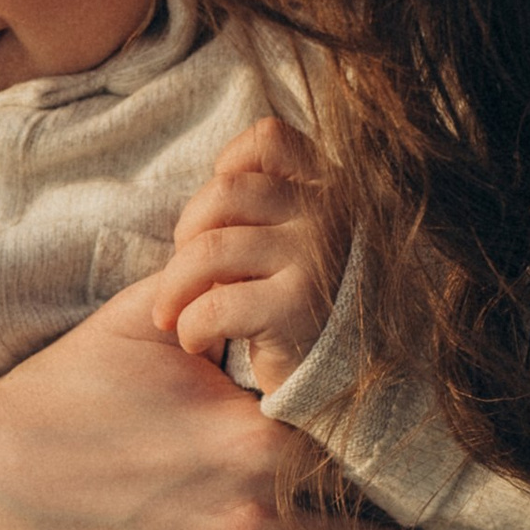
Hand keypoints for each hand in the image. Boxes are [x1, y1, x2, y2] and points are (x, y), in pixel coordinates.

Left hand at [151, 119, 339, 391]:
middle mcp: (331, 214)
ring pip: (208, 248)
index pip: (269, 141)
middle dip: (187, 234)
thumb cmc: (316, 311)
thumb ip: (275, 206)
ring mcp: (316, 257)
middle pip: (225, 192)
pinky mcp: (297, 308)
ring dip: (175, 285)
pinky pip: (215, 303)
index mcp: (333, 191)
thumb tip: (218, 182)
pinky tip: (195, 340)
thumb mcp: (306, 242)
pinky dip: (189, 324)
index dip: (228, 168)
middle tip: (183, 275)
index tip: (218, 217)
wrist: (357, 388)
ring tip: (173, 313)